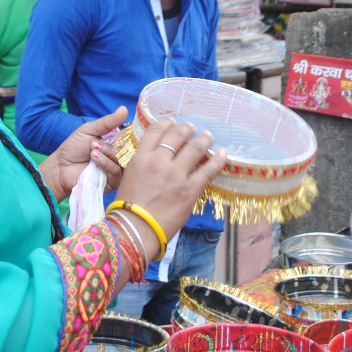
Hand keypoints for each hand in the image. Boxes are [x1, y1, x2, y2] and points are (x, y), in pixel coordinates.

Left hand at [39, 107, 126, 202]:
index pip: (129, 137)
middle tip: (93, 144)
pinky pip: (116, 172)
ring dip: (106, 154)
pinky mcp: (112, 182)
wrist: (61, 167)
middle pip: (127, 149)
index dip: (127, 134)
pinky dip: (106, 164)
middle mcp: (118, 155)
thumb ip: (108, 122)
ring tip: (91, 152)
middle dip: (110, 146)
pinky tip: (94, 160)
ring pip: (122, 160)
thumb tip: (124, 108)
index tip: (118, 133)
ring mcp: (116, 168)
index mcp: (115, 142)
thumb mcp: (90, 130)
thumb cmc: (74, 148)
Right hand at [113, 119, 226, 257]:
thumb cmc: (128, 207)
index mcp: (141, 157)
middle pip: (176, 136)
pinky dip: (217, 160)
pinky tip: (222, 153)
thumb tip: (156, 157)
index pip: (155, 131)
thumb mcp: (130, 176)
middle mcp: (159, 161)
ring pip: (194, 148)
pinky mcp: (189, 189)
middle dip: (186, 129)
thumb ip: (144, 164)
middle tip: (192, 128)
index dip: (166, 124)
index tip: (173, 122)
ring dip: (203, 139)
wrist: (135, 228)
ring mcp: (176, 175)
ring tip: (207, 135)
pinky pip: (207, 170)